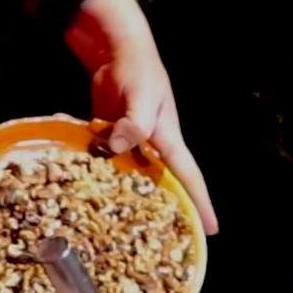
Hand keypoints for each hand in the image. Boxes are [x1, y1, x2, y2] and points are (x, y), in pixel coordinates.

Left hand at [69, 0, 218, 233]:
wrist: (115, 49)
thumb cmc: (138, 71)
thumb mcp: (141, 97)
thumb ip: (133, 124)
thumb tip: (117, 147)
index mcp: (168, 140)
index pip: (189, 178)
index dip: (201, 204)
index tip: (211, 231)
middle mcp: (151, 146)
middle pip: (162, 183)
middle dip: (166, 210)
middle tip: (163, 243)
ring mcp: (129, 141)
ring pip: (131, 176)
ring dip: (125, 195)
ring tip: (120, 226)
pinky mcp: (107, 135)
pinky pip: (105, 159)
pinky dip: (97, 170)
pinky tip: (81, 186)